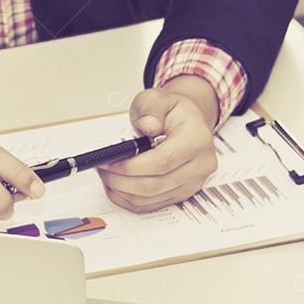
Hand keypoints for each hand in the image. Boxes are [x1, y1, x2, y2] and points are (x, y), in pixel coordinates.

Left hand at [97, 75, 219, 211]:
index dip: (130, 166)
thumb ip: (150, 109)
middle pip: (154, 185)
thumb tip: (148, 126)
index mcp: (198, 140)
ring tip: (107, 175)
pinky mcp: (182, 194)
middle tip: (102, 169)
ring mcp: (193, 183)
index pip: (162, 161)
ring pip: (150, 198)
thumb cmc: (170, 111)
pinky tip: (116, 186)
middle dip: (120, 180)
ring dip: (121, 191)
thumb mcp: (157, 99)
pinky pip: (150, 205)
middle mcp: (201, 165)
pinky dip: (128, 198)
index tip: (108, 161)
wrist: (186, 122)